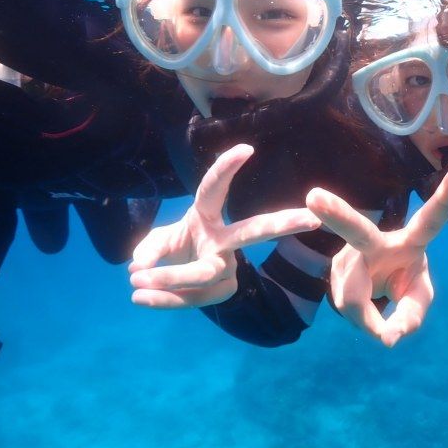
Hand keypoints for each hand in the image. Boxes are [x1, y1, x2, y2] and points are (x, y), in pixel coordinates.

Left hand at [129, 144, 320, 307]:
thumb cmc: (174, 247)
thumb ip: (149, 248)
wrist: (180, 278)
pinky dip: (162, 298)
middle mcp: (223, 240)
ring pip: (203, 274)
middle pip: (254, 231)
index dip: (227, 169)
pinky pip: (191, 297)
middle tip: (312, 218)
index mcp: (206, 215)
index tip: (247, 149)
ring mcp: (227, 266)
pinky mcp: (223, 290)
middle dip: (284, 224)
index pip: (215, 189)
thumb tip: (141, 265)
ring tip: (134, 281)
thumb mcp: (156, 241)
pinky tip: (140, 298)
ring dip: (167, 278)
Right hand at [306, 164, 447, 346]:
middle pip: (356, 230)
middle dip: (337, 214)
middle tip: (314, 197)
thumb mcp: (417, 299)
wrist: (371, 279)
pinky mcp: (333, 269)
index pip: (431, 220)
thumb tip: (387, 339)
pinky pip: (345, 304)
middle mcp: (374, 240)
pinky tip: (361, 304)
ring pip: (352, 297)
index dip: (447, 198)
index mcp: (410, 241)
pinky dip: (359, 318)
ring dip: (368, 317)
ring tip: (376, 309)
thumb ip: (410, 318)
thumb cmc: (403, 280)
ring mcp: (347, 254)